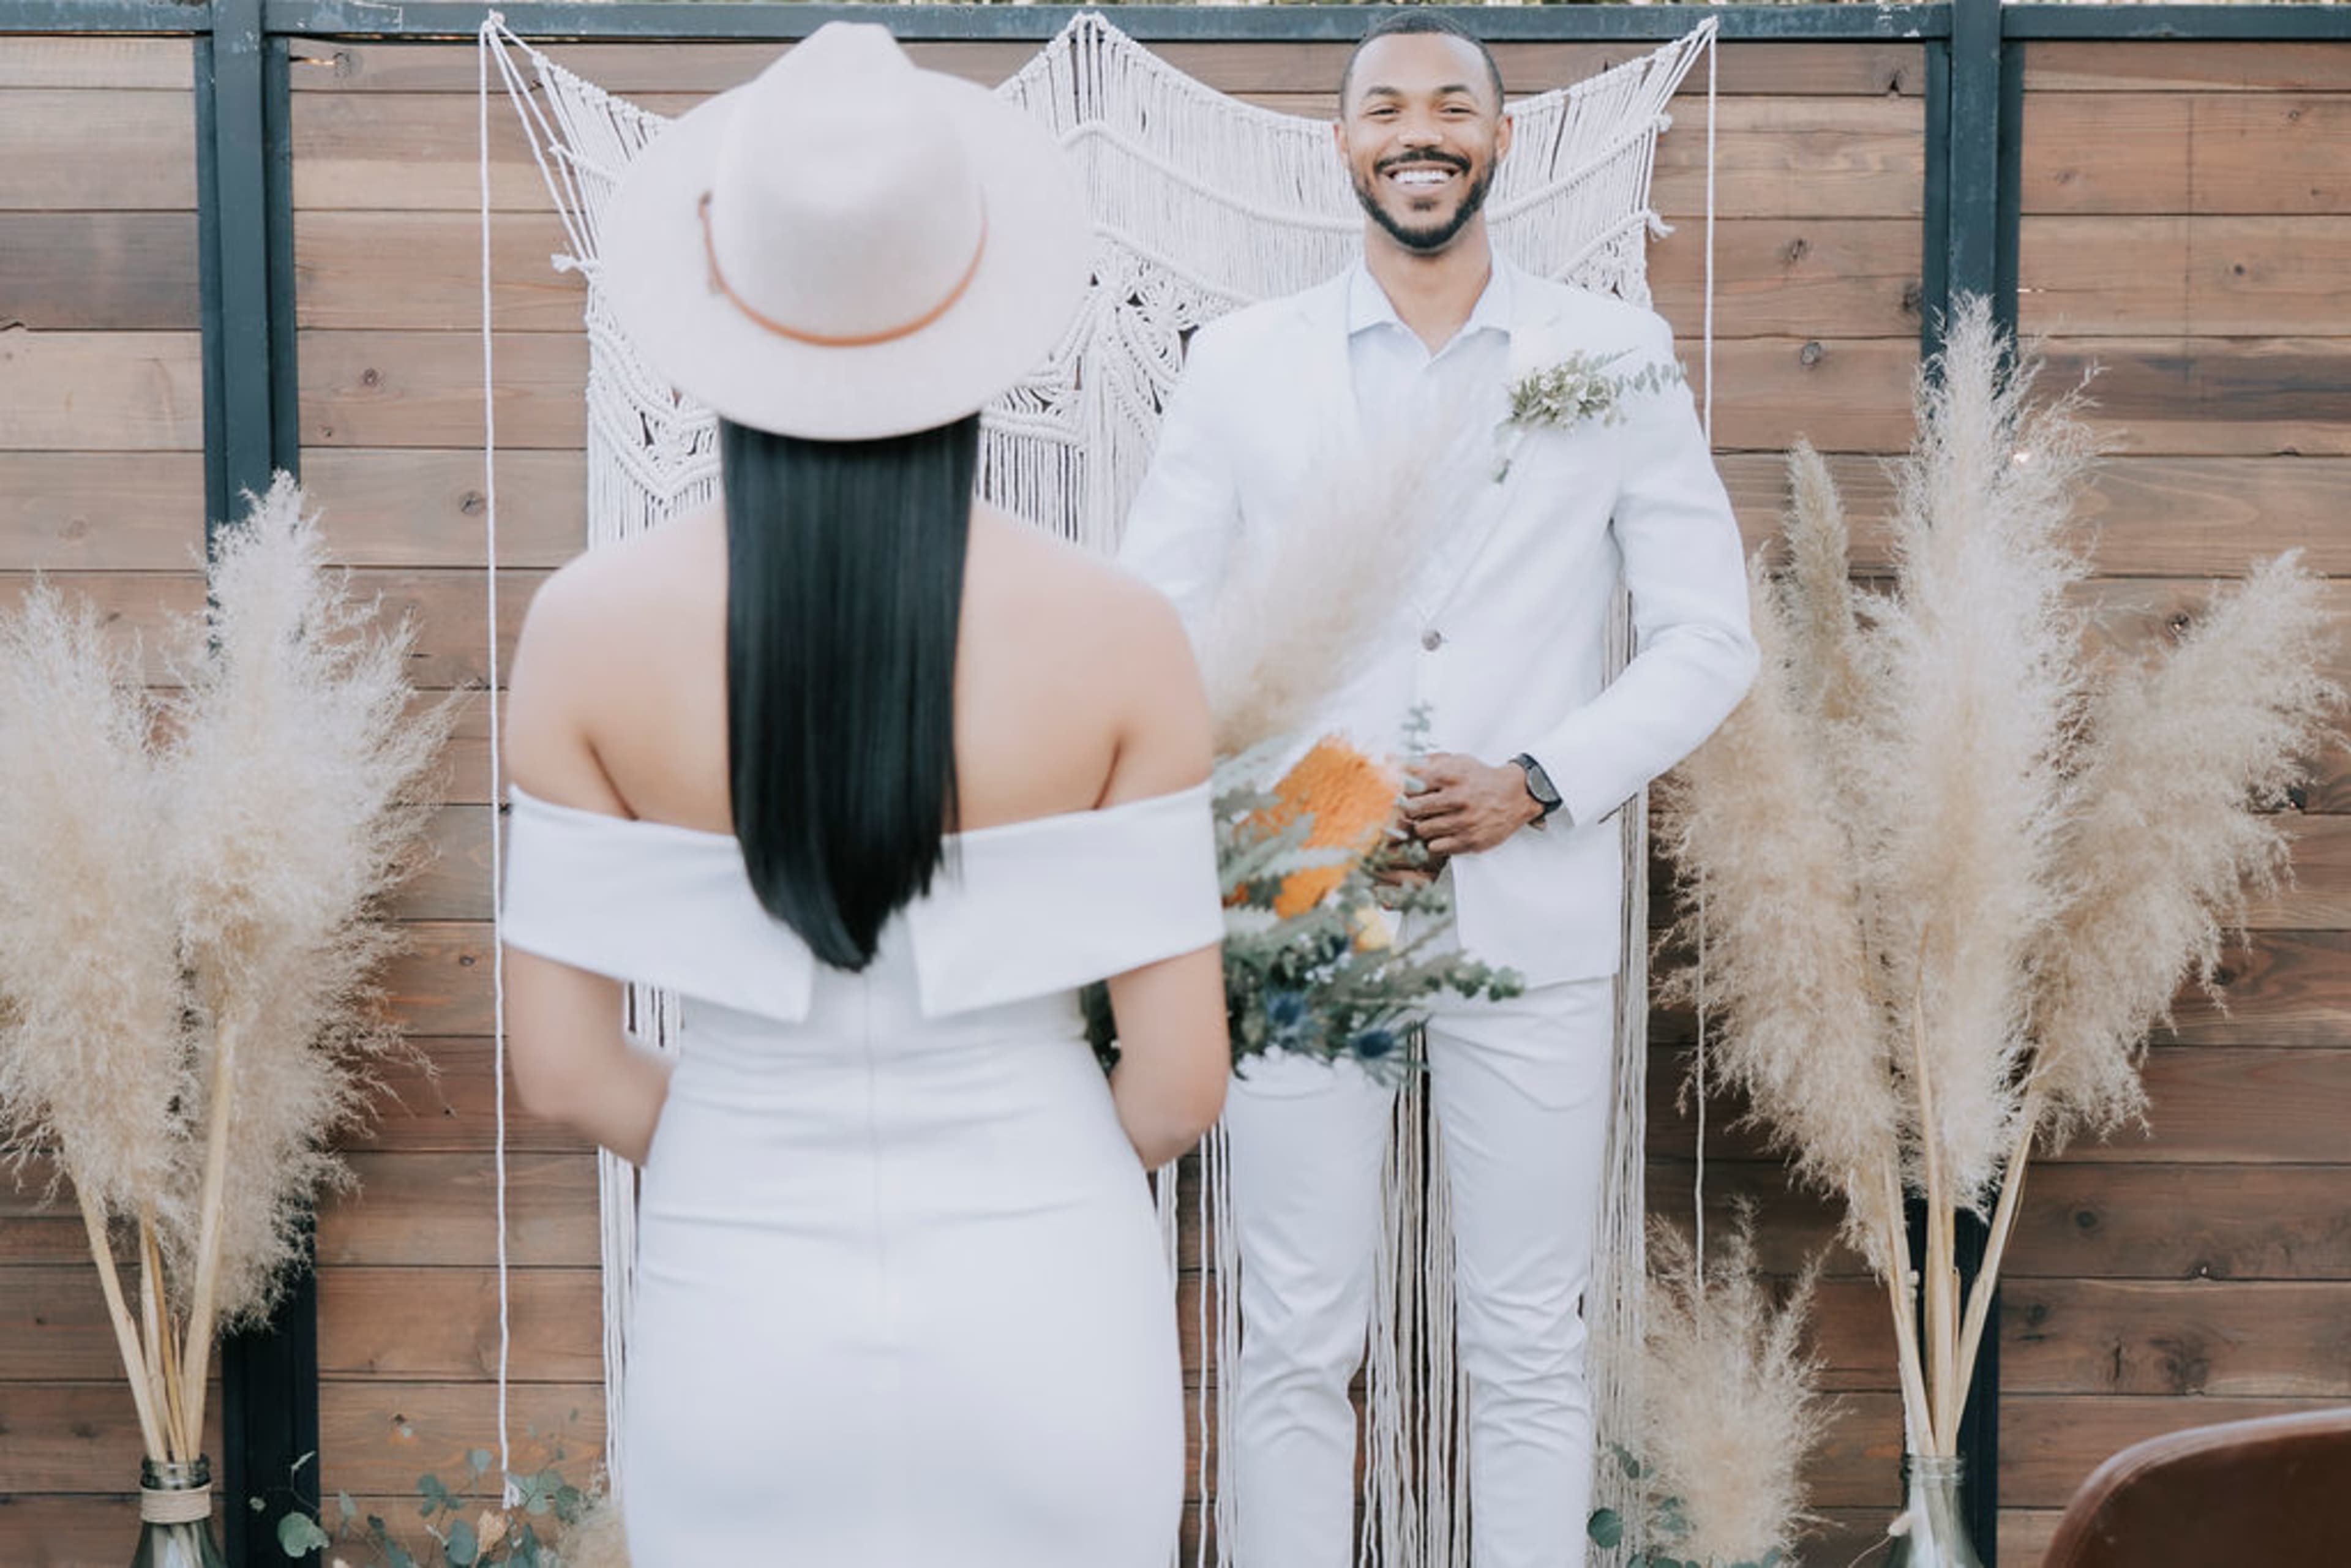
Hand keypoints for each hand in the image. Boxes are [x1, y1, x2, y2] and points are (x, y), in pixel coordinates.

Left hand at [1399, 752, 1541, 856]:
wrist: (1515, 796)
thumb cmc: (1481, 778)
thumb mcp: (1456, 761)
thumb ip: (1424, 761)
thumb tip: (1390, 759)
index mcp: (1450, 776)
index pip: (1409, 786)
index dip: (1405, 792)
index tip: (1409, 794)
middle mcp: (1457, 798)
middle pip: (1412, 810)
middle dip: (1410, 810)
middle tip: (1416, 810)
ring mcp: (1464, 822)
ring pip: (1422, 830)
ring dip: (1423, 826)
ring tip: (1432, 821)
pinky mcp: (1470, 841)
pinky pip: (1436, 847)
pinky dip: (1435, 842)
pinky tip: (1443, 833)